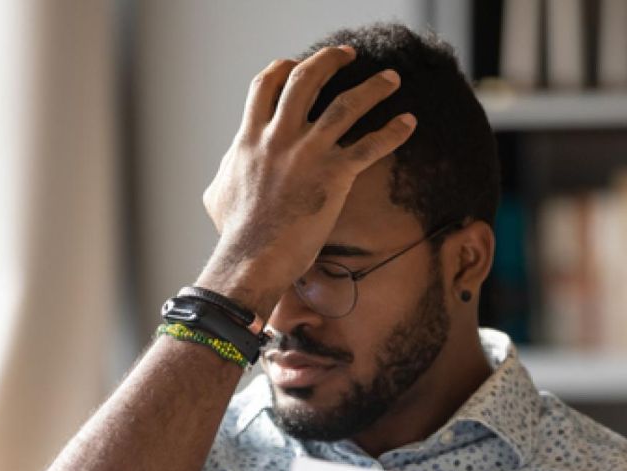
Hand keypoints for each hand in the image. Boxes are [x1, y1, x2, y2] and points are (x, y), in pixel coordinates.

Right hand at [198, 45, 416, 313]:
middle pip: (306, 79)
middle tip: (348, 56)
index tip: (296, 64)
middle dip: (329, 61)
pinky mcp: (333, 175)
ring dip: (373, 87)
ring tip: (391, 79)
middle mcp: (279, 137)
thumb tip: (226, 172)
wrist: (252, 258)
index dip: (282, 69)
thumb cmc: (235, 234)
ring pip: (346, 105)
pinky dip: (392, 132)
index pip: (265, 86)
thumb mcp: (217, 195)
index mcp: (250, 138)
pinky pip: (370, 146)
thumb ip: (226, 173)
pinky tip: (409, 122)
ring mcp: (308, 153)